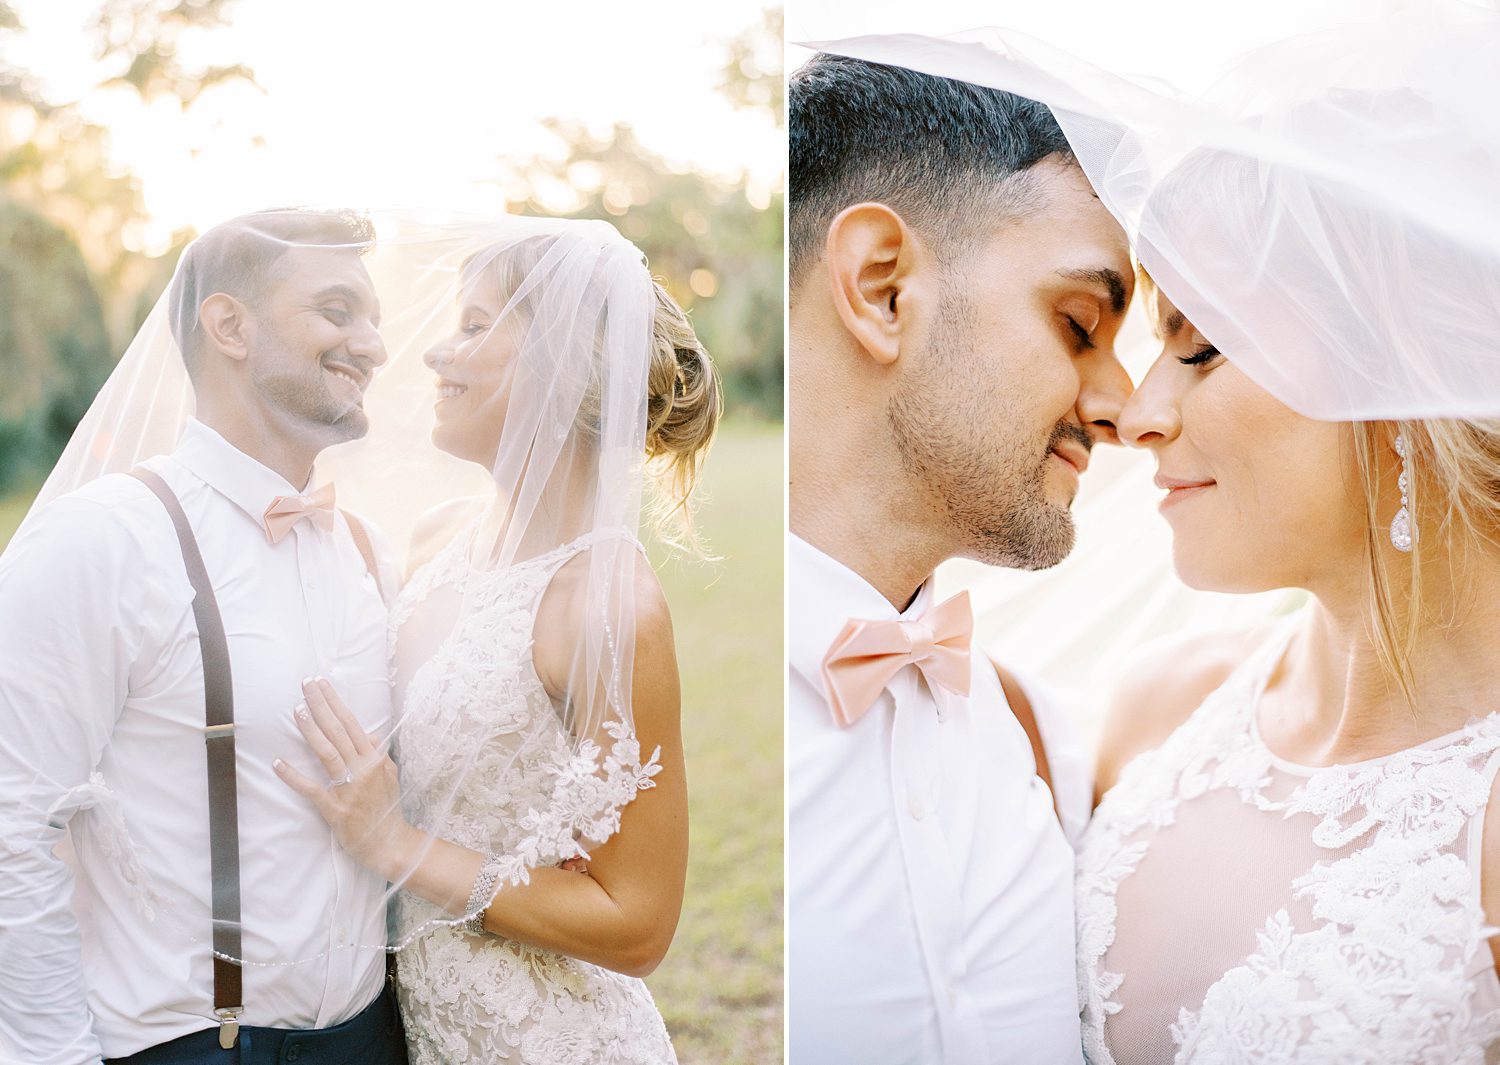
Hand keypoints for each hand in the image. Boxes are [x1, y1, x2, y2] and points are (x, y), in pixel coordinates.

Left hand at [274, 676, 421, 881]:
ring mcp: (349, 788)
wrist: (390, 843)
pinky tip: (279, 763)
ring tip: (296, 710)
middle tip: (305, 685)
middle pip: (338, 731)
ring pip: (327, 752)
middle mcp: (363, 769)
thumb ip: (379, 755)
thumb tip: (372, 736)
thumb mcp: (390, 777)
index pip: (352, 723)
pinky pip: (312, 789)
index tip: (321, 684)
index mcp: (375, 759)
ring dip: (310, 730)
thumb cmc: (388, 809)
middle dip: (321, 705)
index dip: (335, 702)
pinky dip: (294, 776)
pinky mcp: (335, 809)